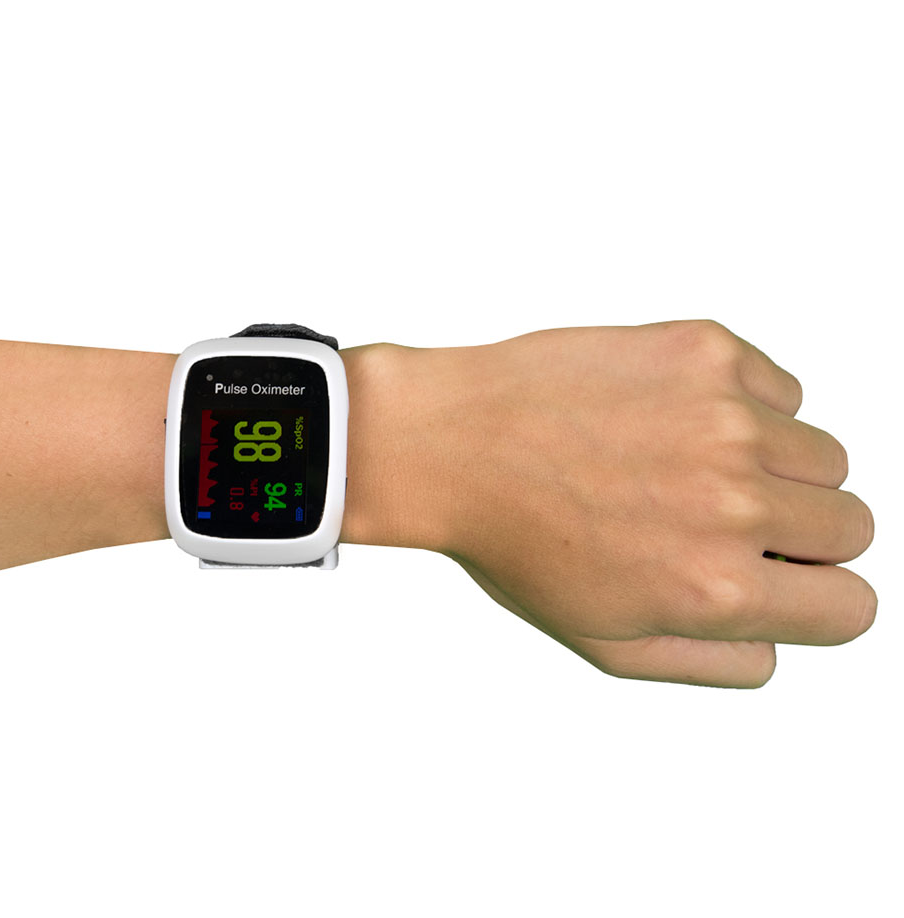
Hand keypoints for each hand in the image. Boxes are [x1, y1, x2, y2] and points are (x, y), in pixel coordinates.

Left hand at [380, 320, 876, 687]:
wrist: (454, 441)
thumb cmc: (516, 541)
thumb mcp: (604, 641)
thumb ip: (712, 662)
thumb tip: (778, 645)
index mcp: (716, 589)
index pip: (852, 607)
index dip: (815, 598)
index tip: (777, 579)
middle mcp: (734, 502)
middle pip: (851, 525)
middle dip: (798, 534)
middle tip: (719, 520)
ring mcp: (725, 417)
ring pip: (822, 456)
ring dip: (773, 468)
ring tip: (687, 467)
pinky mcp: (708, 351)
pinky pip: (781, 390)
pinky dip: (747, 407)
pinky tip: (674, 419)